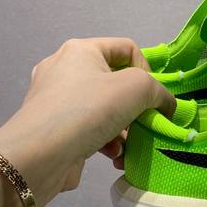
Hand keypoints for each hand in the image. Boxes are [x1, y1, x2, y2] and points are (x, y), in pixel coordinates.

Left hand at [0, 38, 174, 206]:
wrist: (40, 155)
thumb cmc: (89, 110)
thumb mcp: (136, 88)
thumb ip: (159, 91)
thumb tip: (167, 105)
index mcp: (81, 50)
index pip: (127, 49)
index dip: (147, 69)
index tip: (152, 96)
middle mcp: (65, 70)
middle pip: (116, 83)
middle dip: (136, 107)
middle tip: (145, 123)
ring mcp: (57, 101)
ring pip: (106, 110)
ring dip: (125, 130)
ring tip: (129, 146)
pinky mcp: (56, 128)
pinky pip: (91, 129)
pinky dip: (107, 142)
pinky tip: (114, 157)